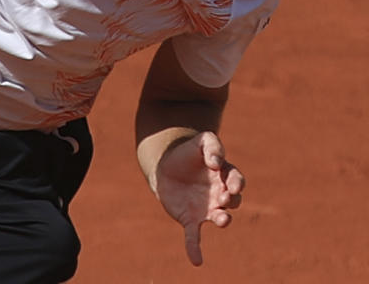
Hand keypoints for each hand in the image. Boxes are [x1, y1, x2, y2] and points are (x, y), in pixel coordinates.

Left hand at [153, 132, 244, 265]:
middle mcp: (220, 194)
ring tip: (222, 220)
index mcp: (224, 175)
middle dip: (231, 200)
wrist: (166, 168)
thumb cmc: (187, 153)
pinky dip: (195, 248)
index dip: (235, 182)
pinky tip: (196, 260)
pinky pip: (194, 236)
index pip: (236, 179)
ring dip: (223, 219)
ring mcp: (207, 208)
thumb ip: (212, 146)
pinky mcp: (191, 219)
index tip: (229, 181)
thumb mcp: (200, 142)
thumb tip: (217, 162)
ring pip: (221, 217)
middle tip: (224, 198)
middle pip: (233, 199)